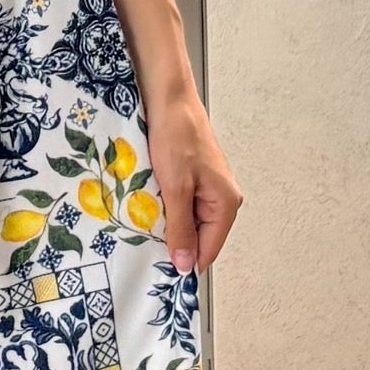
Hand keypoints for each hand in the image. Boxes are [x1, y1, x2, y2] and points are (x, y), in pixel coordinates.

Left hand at [147, 85, 243, 273]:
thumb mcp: (175, 189)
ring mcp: (208, 188)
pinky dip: (163, 207)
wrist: (169, 99)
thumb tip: (185, 265)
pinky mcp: (193, 178)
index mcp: (226, 204)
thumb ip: (180, 229)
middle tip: (144, 244)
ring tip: (143, 222)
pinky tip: (146, 204)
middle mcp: (222, 199)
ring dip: (165, 223)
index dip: (184, 263)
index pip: (208, 251)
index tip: (158, 271)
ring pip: (186, 221)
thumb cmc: (176, 137)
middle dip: (172, 242)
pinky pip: (180, 205)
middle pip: (197, 237)